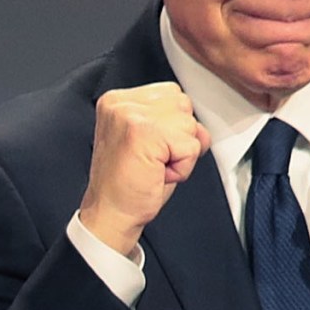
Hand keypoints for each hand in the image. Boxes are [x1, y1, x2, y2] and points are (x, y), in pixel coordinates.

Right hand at [79, 84, 209, 255]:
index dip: (173, 128)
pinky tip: (157, 174)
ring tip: (154, 166)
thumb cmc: (129, 185)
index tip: (150, 149)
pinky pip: (191, 146)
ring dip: (181, 153)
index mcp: (119, 101)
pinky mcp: (143, 131)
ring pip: (189, 124)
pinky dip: (183, 167)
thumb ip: (173, 123)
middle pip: (183, 105)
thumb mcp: (153, 144)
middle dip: (179, 138)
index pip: (172, 95)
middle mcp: (121, 103)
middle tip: (152, 160)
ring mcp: (130, 114)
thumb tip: (199, 127)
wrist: (110, 214)